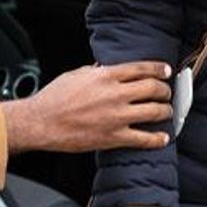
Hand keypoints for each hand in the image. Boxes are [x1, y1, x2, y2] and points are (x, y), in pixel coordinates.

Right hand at [2, 62, 172, 153]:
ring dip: (165, 111)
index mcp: (106, 76)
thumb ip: (95, 71)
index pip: (141, 68)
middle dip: (165, 90)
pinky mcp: (113, 138)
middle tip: (166, 93)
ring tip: (166, 112)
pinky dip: (157, 138)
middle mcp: (115, 94)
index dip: (158, 69)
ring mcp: (116, 116)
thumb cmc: (54, 98)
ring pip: (155, 111)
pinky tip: (163, 138)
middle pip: (153, 88)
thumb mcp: (76, 75)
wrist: (40, 123)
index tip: (166, 72)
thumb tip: (106, 67)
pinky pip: (144, 139)